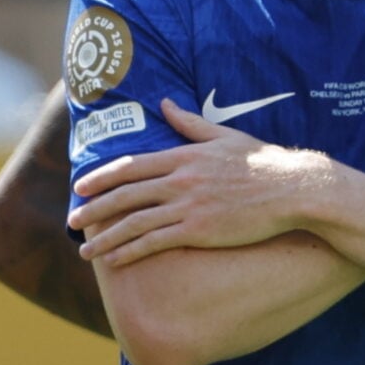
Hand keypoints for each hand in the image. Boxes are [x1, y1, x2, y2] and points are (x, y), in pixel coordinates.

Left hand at [69, 100, 328, 263]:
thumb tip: (167, 104)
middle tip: (72, 220)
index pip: (131, 165)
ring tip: (86, 251)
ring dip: (106, 238)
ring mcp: (188, 207)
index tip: (80, 186)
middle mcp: (180, 180)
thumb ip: (191, 124)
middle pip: (125, 195)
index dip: (102, 177)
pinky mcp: (199, 230)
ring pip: (134, 223)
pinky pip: (154, 243)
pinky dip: (130, 252)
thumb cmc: (264, 163)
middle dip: (94, 209)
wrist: (293, 189)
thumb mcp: (225, 136)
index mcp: (184, 156)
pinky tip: (114, 260)